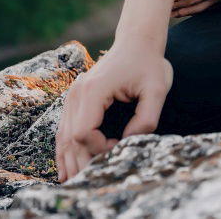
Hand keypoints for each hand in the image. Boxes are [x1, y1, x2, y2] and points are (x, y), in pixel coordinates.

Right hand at [55, 42, 172, 181]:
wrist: (137, 41)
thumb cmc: (149, 63)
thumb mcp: (158, 89)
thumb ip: (147, 118)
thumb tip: (130, 140)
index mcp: (93, 90)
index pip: (83, 132)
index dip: (99, 148)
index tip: (120, 146)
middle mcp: (77, 93)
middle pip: (69, 137)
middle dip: (81, 160)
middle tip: (95, 177)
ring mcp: (73, 95)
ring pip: (63, 135)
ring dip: (69, 158)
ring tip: (75, 180)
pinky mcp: (76, 98)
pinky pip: (65, 127)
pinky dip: (66, 147)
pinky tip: (67, 165)